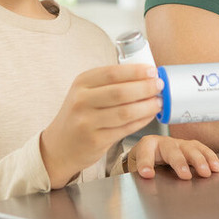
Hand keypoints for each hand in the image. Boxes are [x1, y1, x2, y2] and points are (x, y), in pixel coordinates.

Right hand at [40, 64, 164, 188]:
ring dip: (147, 106)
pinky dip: (141, 121)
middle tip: (159, 86)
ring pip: (125, 112)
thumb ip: (110, 84)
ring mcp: (87, 122)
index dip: (136, 71)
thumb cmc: (79, 116)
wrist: (58, 147)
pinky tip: (149, 115)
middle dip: (145, 88)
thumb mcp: (86, 93)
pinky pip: (125, 129)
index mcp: (81, 83)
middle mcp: (82, 101)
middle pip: (121, 92)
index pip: (112, 72)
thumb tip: (145, 75)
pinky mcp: (95, 140)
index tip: (152, 71)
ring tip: (158, 102)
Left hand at [124, 135, 218, 179]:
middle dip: (179, 162)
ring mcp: (179, 143)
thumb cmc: (144, 162)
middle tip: (185, 176)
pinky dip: (210, 158)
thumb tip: (146, 181)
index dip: (145, 163)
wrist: (151, 154)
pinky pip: (202, 150)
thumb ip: (140, 173)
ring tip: (205, 172)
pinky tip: (216, 167)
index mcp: (147, 146)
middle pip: (172, 150)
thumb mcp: (136, 167)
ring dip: (199, 160)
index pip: (145, 153)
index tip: (146, 174)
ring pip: (190, 148)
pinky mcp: (190, 147)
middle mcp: (164, 142)